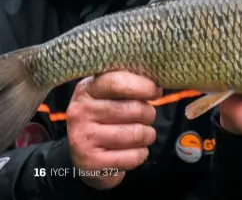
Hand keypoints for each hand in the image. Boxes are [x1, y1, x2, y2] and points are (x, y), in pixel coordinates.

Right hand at [66, 71, 161, 189]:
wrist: (80, 151)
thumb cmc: (104, 113)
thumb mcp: (109, 92)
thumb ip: (129, 84)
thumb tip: (157, 86)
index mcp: (86, 89)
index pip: (117, 82)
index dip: (143, 86)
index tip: (155, 91)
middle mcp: (80, 112)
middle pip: (134, 109)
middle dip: (149, 113)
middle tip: (147, 116)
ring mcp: (83, 139)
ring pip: (136, 134)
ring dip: (148, 134)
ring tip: (143, 133)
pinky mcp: (91, 163)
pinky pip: (133, 157)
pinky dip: (141, 154)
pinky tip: (134, 150)